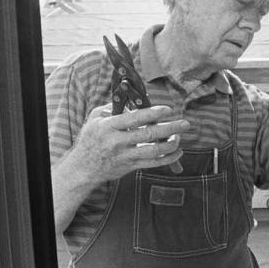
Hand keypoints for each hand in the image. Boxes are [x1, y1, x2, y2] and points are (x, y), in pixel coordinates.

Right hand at [67, 105, 189, 182]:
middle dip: (170, 128)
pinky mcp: (131, 166)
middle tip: (186, 123)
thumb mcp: (96, 118)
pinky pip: (154, 163)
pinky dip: (168, 158)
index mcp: (109, 126)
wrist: (83, 167)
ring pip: (154, 151)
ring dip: (171, 144)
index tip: (168, 109)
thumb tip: (135, 99)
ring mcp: (125, 155)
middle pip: (149, 134)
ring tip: (180, 137)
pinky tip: (178, 152)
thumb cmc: (91, 138)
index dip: (153, 113)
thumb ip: (114, 107)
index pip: (134, 118)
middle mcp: (118, 141)